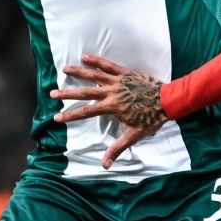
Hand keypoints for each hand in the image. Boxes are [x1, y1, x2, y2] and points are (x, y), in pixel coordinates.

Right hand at [50, 53, 166, 169]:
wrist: (167, 100)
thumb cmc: (151, 119)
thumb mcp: (134, 135)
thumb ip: (117, 148)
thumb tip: (104, 164)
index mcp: (112, 107)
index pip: (87, 112)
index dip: (71, 115)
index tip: (57, 117)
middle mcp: (112, 92)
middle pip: (86, 92)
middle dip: (68, 93)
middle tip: (53, 93)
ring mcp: (118, 81)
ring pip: (94, 74)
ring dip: (78, 72)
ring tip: (64, 69)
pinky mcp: (125, 72)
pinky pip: (109, 65)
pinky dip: (97, 60)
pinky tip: (86, 56)